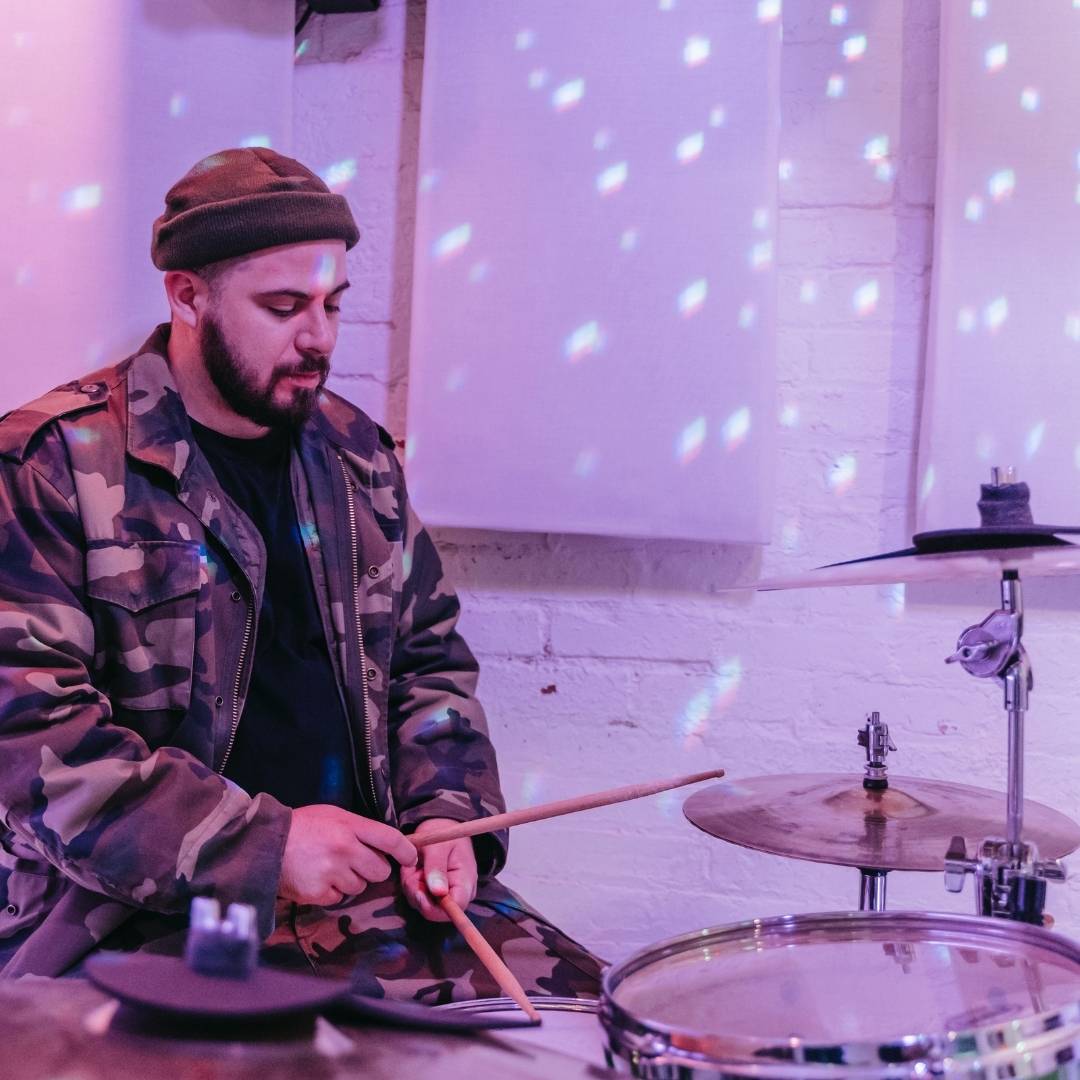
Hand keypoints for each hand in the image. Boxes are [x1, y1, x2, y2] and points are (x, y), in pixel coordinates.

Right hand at [278, 804, 416, 905]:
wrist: (266, 844)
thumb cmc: (303, 826)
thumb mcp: (334, 816)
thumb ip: (359, 829)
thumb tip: (384, 845)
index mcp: (350, 827)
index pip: (390, 839)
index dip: (406, 851)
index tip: (411, 858)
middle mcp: (345, 850)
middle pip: (380, 870)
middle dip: (373, 869)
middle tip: (356, 862)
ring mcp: (332, 873)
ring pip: (360, 886)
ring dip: (350, 881)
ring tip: (330, 868)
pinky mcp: (319, 893)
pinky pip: (339, 898)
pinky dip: (331, 892)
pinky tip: (318, 879)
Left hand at [401, 818, 477, 922]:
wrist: (440, 826)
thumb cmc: (442, 833)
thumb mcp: (437, 845)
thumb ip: (437, 867)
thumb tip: (438, 893)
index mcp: (465, 882)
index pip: (455, 908)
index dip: (435, 907)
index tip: (418, 891)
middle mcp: (457, 894)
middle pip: (434, 910)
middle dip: (417, 892)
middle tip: (412, 869)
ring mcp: (444, 896)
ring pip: (421, 904)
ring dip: (411, 885)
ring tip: (414, 865)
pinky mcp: (432, 895)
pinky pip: (416, 898)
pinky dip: (410, 884)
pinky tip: (413, 869)